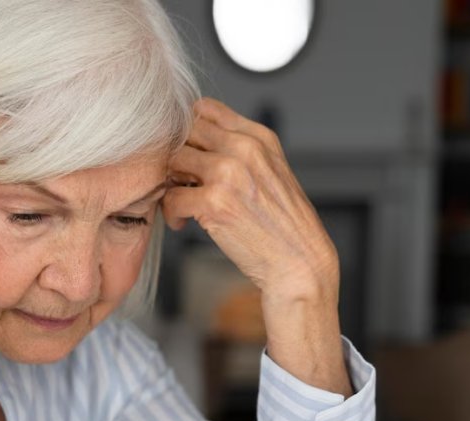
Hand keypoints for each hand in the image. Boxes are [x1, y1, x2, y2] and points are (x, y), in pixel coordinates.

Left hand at [163, 97, 338, 304]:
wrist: (299, 261)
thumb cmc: (283, 224)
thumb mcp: (271, 171)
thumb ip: (240, 150)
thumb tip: (197, 143)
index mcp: (259, 137)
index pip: (206, 109)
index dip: (188, 131)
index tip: (188, 154)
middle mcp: (245, 149)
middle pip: (185, 133)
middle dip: (177, 157)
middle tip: (181, 181)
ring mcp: (229, 174)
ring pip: (174, 161)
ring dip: (170, 184)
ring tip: (182, 203)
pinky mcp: (214, 202)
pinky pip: (171, 197)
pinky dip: (171, 213)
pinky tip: (183, 223)